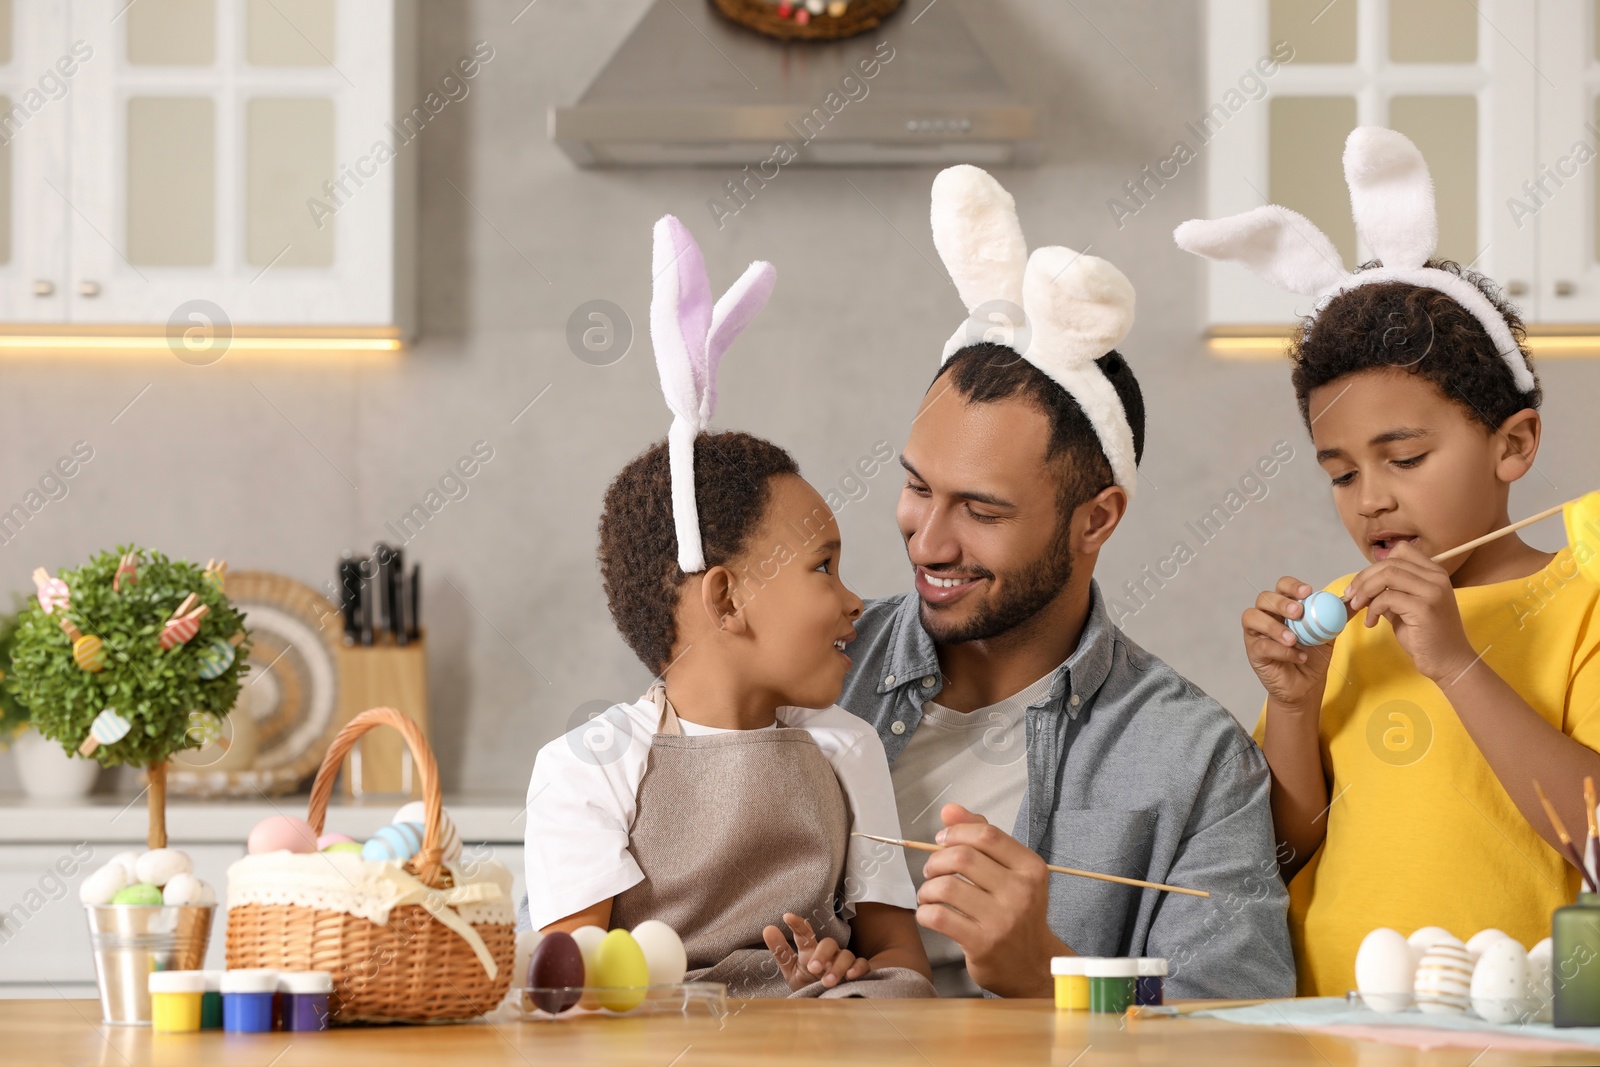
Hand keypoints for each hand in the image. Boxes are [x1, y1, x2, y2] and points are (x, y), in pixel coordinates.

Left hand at [762, 912, 868, 990]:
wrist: (826, 1008)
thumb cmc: (808, 984)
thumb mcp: (792, 971)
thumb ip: (781, 952)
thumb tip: (767, 929)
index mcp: (811, 951)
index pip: (805, 935)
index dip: (798, 925)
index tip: (787, 917)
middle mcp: (829, 954)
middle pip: (828, 943)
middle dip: (821, 954)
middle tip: (813, 968)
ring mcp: (844, 962)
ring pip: (845, 954)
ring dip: (836, 967)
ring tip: (826, 982)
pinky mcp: (859, 973)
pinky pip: (862, 965)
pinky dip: (857, 968)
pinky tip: (850, 976)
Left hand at [915, 804, 1064, 997]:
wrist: (1033, 963)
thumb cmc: (1017, 912)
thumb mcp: (1011, 871)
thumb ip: (982, 836)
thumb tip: (949, 810)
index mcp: (1030, 868)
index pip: (987, 835)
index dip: (956, 832)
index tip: (943, 840)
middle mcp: (1020, 892)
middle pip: (963, 857)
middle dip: (936, 860)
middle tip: (932, 870)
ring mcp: (1002, 920)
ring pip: (946, 887)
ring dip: (928, 888)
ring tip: (929, 894)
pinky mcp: (982, 943)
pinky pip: (939, 917)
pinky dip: (925, 911)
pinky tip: (930, 912)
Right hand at [1242, 576, 1336, 711]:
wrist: (1307, 685)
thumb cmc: (1313, 657)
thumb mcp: (1328, 634)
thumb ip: (1337, 617)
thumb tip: (1354, 601)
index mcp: (1284, 607)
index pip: (1282, 587)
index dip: (1292, 586)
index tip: (1307, 592)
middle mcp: (1267, 616)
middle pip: (1264, 598)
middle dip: (1280, 603)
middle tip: (1297, 613)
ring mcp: (1257, 633)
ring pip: (1252, 617)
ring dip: (1274, 627)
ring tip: (1293, 639)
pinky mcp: (1254, 652)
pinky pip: (1261, 645)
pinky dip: (1281, 650)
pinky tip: (1298, 657)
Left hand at [1344, 540, 1475, 682]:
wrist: (1449, 661)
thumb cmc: (1426, 636)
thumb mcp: (1406, 608)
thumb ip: (1390, 593)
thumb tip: (1362, 586)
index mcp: (1434, 573)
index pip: (1401, 551)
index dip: (1376, 565)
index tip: (1362, 583)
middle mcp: (1436, 577)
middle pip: (1390, 563)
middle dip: (1363, 578)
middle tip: (1352, 596)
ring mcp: (1432, 591)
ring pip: (1387, 576)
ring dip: (1365, 591)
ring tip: (1358, 607)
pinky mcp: (1424, 608)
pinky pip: (1387, 598)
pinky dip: (1373, 609)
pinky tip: (1371, 623)